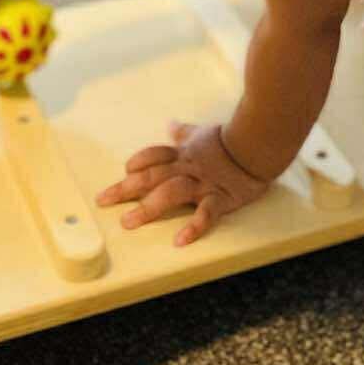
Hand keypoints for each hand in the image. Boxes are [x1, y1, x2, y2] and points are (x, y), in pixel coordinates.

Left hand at [96, 121, 270, 247]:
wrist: (260, 142)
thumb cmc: (231, 139)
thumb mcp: (204, 132)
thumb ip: (185, 132)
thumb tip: (170, 124)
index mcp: (185, 154)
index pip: (156, 156)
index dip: (139, 162)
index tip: (124, 170)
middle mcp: (189, 168)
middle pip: (153, 176)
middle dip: (126, 189)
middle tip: (103, 201)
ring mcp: (204, 183)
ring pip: (172, 193)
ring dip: (149, 207)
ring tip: (128, 222)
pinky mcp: (222, 198)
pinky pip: (206, 213)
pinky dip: (194, 226)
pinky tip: (179, 240)